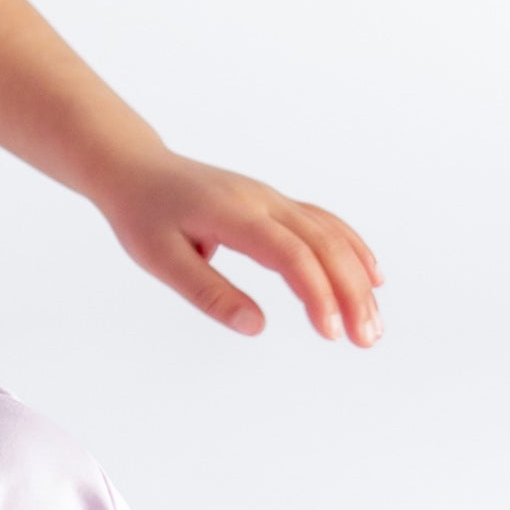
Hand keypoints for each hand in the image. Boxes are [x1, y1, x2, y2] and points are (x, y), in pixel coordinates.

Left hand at [97, 151, 382, 346]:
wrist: (136, 169)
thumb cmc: (143, 215)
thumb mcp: (160, 259)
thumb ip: (208, 292)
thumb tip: (257, 326)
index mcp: (234, 214)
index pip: (291, 254)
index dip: (317, 292)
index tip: (330, 333)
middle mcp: (262, 201)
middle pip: (323, 244)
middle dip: (351, 293)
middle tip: (365, 340)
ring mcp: (271, 199)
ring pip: (330, 234)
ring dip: (358, 277)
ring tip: (372, 324)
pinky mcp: (274, 204)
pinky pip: (323, 224)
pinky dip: (351, 249)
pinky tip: (371, 278)